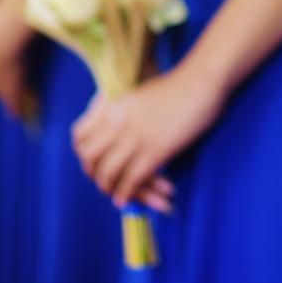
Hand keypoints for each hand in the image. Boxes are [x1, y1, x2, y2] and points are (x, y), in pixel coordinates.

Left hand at [71, 60, 224, 208]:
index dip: (82, 152)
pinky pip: (130, 181)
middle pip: (89, 157)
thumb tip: (115, 121)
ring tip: (116, 194)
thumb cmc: (178, 85)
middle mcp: (117, 123)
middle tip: (104, 181)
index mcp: (112, 106)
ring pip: (108, 173)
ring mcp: (135, 139)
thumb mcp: (139, 92)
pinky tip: (126, 199)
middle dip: (94, 173)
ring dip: (110, 188)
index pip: (80, 135)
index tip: (93, 161)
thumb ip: (123, 108)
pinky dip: (126, 194)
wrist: (201, 82)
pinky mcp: (154, 152)